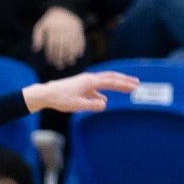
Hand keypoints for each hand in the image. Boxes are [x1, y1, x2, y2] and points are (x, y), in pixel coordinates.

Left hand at [26, 70, 140, 114]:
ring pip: (104, 81)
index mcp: (90, 82)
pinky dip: (103, 92)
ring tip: (125, 87)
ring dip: (115, 84)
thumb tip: (105, 104)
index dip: (124, 84)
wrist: (46, 94)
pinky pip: (95, 88)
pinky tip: (104, 100)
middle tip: (136, 83)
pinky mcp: (81, 86)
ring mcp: (85, 82)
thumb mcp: (77, 105)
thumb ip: (91, 105)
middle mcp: (89, 79)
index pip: (111, 82)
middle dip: (124, 80)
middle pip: (110, 78)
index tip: (135, 87)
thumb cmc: (60, 99)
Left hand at [30, 6, 86, 69]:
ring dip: (71, 55)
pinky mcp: (79, 28)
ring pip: (72, 44)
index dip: (51, 54)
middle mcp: (62, 30)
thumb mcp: (40, 26)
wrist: (63, 8)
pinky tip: (79, 55)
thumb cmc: (50, 21)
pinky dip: (80, 47)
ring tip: (70, 63)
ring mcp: (71, 29)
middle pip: (62, 46)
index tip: (51, 62)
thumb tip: (35, 50)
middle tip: (60, 66)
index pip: (52, 44)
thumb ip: (37, 38)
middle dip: (61, 57)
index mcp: (52, 29)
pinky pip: (80, 39)